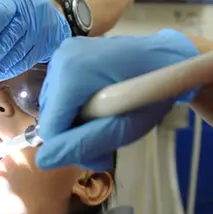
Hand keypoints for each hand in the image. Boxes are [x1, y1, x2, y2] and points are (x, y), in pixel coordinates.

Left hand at [0, 0, 70, 91]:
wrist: (51, 14)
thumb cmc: (19, 10)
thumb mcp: (3, 7)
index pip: (0, 15)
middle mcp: (32, 13)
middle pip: (8, 38)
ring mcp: (41, 31)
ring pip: (16, 54)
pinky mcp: (46, 47)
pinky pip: (25, 62)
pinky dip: (9, 71)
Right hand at [35, 30, 198, 170]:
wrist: (168, 58)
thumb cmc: (153, 93)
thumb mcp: (122, 128)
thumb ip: (83, 145)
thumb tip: (44, 161)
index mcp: (71, 73)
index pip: (51, 127)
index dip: (73, 146)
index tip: (102, 149)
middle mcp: (60, 57)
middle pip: (51, 116)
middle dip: (76, 134)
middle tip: (110, 136)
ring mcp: (63, 52)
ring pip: (55, 106)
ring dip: (77, 120)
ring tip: (108, 117)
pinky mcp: (69, 53)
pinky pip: (61, 92)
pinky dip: (77, 105)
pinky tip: (100, 103)